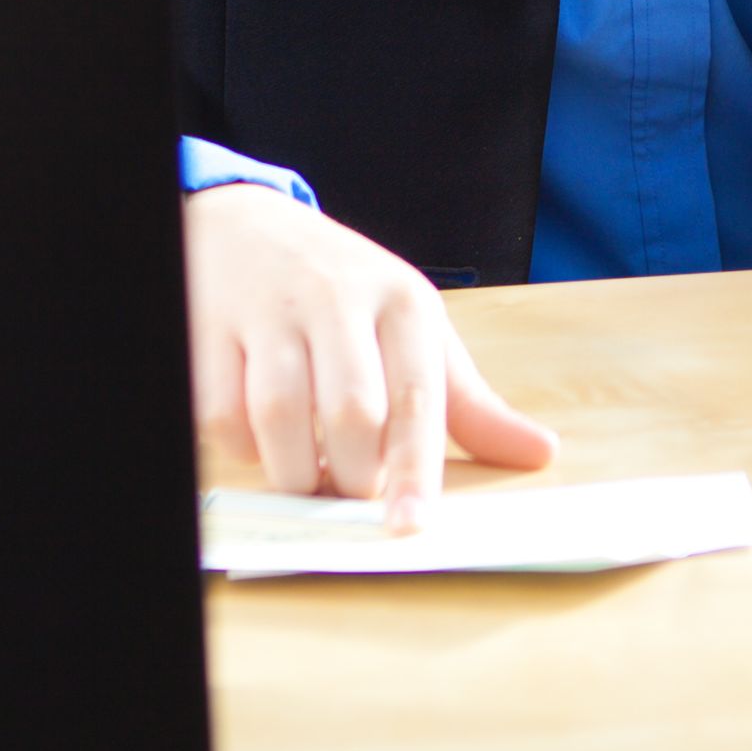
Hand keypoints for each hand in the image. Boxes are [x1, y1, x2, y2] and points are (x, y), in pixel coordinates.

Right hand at [181, 183, 557, 520]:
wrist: (246, 224)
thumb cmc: (346, 292)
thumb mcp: (415, 332)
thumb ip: (469, 403)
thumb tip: (542, 454)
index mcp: (403, 302)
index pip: (418, 397)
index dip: (415, 470)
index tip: (409, 526)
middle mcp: (338, 298)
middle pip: (351, 413)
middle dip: (351, 475)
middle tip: (349, 491)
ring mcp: (269, 309)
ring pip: (279, 415)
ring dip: (294, 469)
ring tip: (307, 476)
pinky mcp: (209, 325)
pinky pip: (221, 412)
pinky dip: (241, 448)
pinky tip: (259, 442)